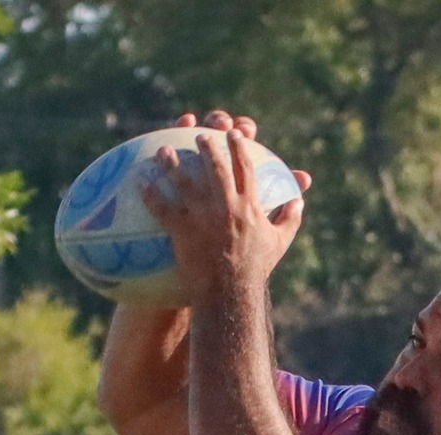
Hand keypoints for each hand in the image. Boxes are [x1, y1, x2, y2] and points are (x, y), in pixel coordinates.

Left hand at [141, 111, 309, 300]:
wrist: (231, 294)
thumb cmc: (255, 270)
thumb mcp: (278, 242)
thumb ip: (289, 218)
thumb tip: (299, 200)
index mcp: (249, 206)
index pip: (246, 167)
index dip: (239, 147)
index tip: (234, 133)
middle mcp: (226, 206)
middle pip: (215, 166)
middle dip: (206, 146)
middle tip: (199, 135)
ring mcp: (203, 216)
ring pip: (184, 180)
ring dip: (172, 162)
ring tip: (163, 150)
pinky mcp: (183, 230)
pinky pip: (162, 207)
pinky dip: (150, 193)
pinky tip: (140, 182)